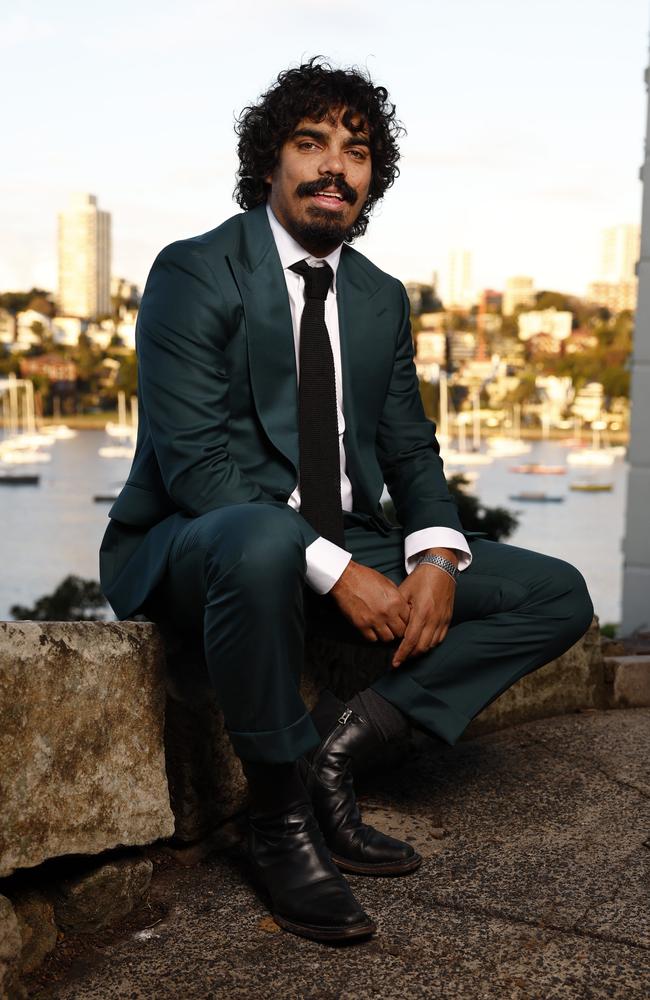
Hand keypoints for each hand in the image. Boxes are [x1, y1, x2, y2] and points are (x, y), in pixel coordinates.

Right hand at [330, 560, 409, 642]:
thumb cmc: (365, 577)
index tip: (401, 621)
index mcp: (396, 600)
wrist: (345, 578)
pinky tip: (372, 629)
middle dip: (398, 630)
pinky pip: (372, 639)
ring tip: (383, 629)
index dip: (405, 621)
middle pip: (400, 632)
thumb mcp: (387, 583)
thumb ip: (397, 597)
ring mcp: (374, 620)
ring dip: (386, 634)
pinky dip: (373, 635)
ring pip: (388, 638)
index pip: (409, 620)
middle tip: (393, 627)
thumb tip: (402, 608)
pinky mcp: (361, 625)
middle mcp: (387, 612)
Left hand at [391, 549, 456, 667]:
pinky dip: (430, 644)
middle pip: (422, 647)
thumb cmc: (421, 578)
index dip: (402, 653)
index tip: (395, 662)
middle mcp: (434, 618)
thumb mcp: (404, 591)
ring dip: (420, 651)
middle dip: (410, 656)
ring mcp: (443, 619)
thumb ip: (398, 610)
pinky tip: (422, 644)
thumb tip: (391, 626)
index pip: (410, 640)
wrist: (441, 568)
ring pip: (431, 645)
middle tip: (399, 658)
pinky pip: (440, 638)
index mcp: (422, 612)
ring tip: (409, 652)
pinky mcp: (448, 618)